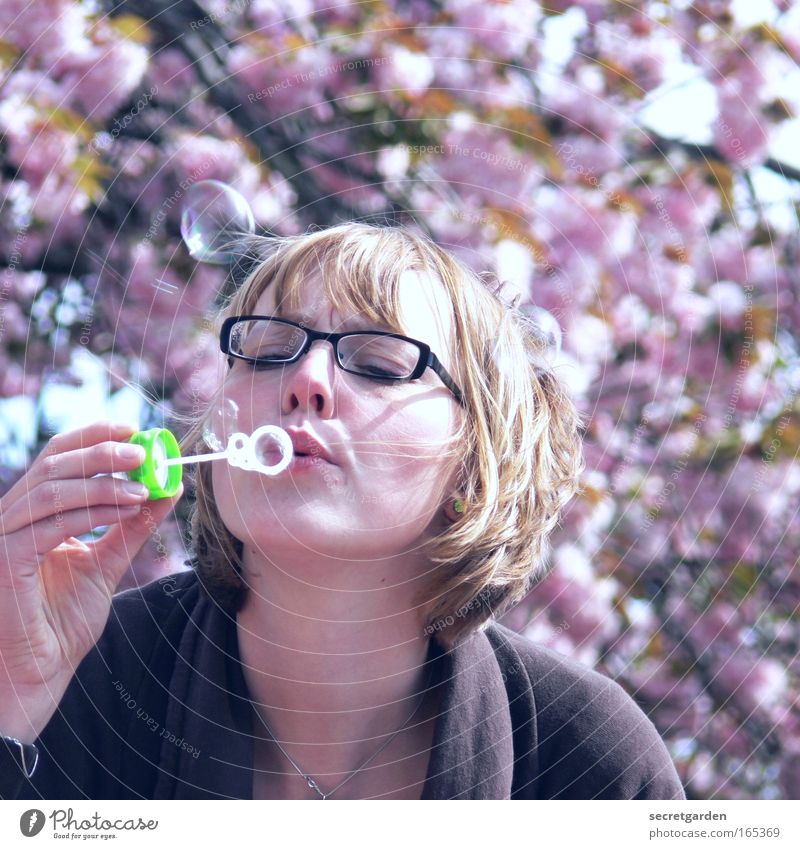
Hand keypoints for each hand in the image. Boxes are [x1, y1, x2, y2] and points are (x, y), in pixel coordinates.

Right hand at [0, 422, 182, 742]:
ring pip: (52, 490)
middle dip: (102, 453)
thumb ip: (134, 526)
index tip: (135, 430)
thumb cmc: (63, 622)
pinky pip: (49, 524)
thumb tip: (169, 488)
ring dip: (104, 483)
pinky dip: (92, 511)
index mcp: (33, 513)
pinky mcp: (5, 561)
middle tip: (144, 453)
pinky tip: (127, 508)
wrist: (39, 673)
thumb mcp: (108, 562)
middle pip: (54, 465)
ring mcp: (4, 538)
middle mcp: (13, 518)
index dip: (93, 437)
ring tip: (144, 487)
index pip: (58, 458)